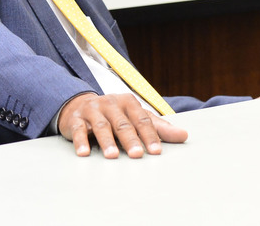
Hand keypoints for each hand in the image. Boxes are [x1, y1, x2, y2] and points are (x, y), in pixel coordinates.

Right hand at [58, 93, 187, 158]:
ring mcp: (92, 110)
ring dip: (107, 141)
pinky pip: (78, 130)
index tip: (156, 152)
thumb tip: (184, 135)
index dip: (149, 136)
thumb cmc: (114, 115)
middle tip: (138, 155)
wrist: (79, 105)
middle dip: (130, 139)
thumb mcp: (136, 117)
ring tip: (112, 156)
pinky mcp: (75, 119)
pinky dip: (80, 141)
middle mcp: (110, 104)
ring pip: (101, 126)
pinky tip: (84, 153)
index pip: (141, 119)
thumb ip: (159, 128)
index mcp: (128, 102)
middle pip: (122, 123)